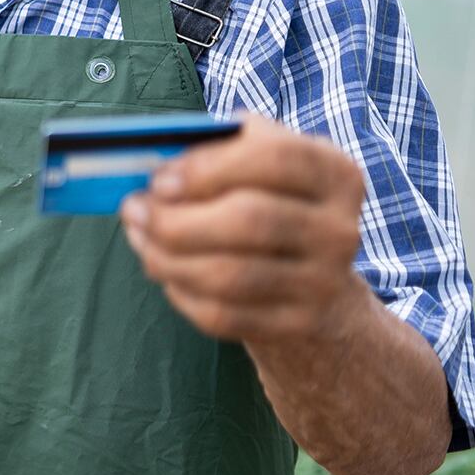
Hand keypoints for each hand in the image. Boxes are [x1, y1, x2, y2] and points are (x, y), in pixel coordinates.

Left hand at [121, 114, 370, 343]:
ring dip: (167, 257)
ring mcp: (325, 282)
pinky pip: (224, 314)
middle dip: (176, 217)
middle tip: (134, 209)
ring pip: (230, 275)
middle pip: (250, 220)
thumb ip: (215, 149)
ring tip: (140, 239)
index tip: (160, 179)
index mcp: (334, 172)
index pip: (276, 158)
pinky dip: (181, 292)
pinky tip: (166, 272)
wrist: (312, 276)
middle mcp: (340, 228)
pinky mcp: (299, 324)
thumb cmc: (266, 200)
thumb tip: (156, 163)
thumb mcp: (255, 162)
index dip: (208, 167)